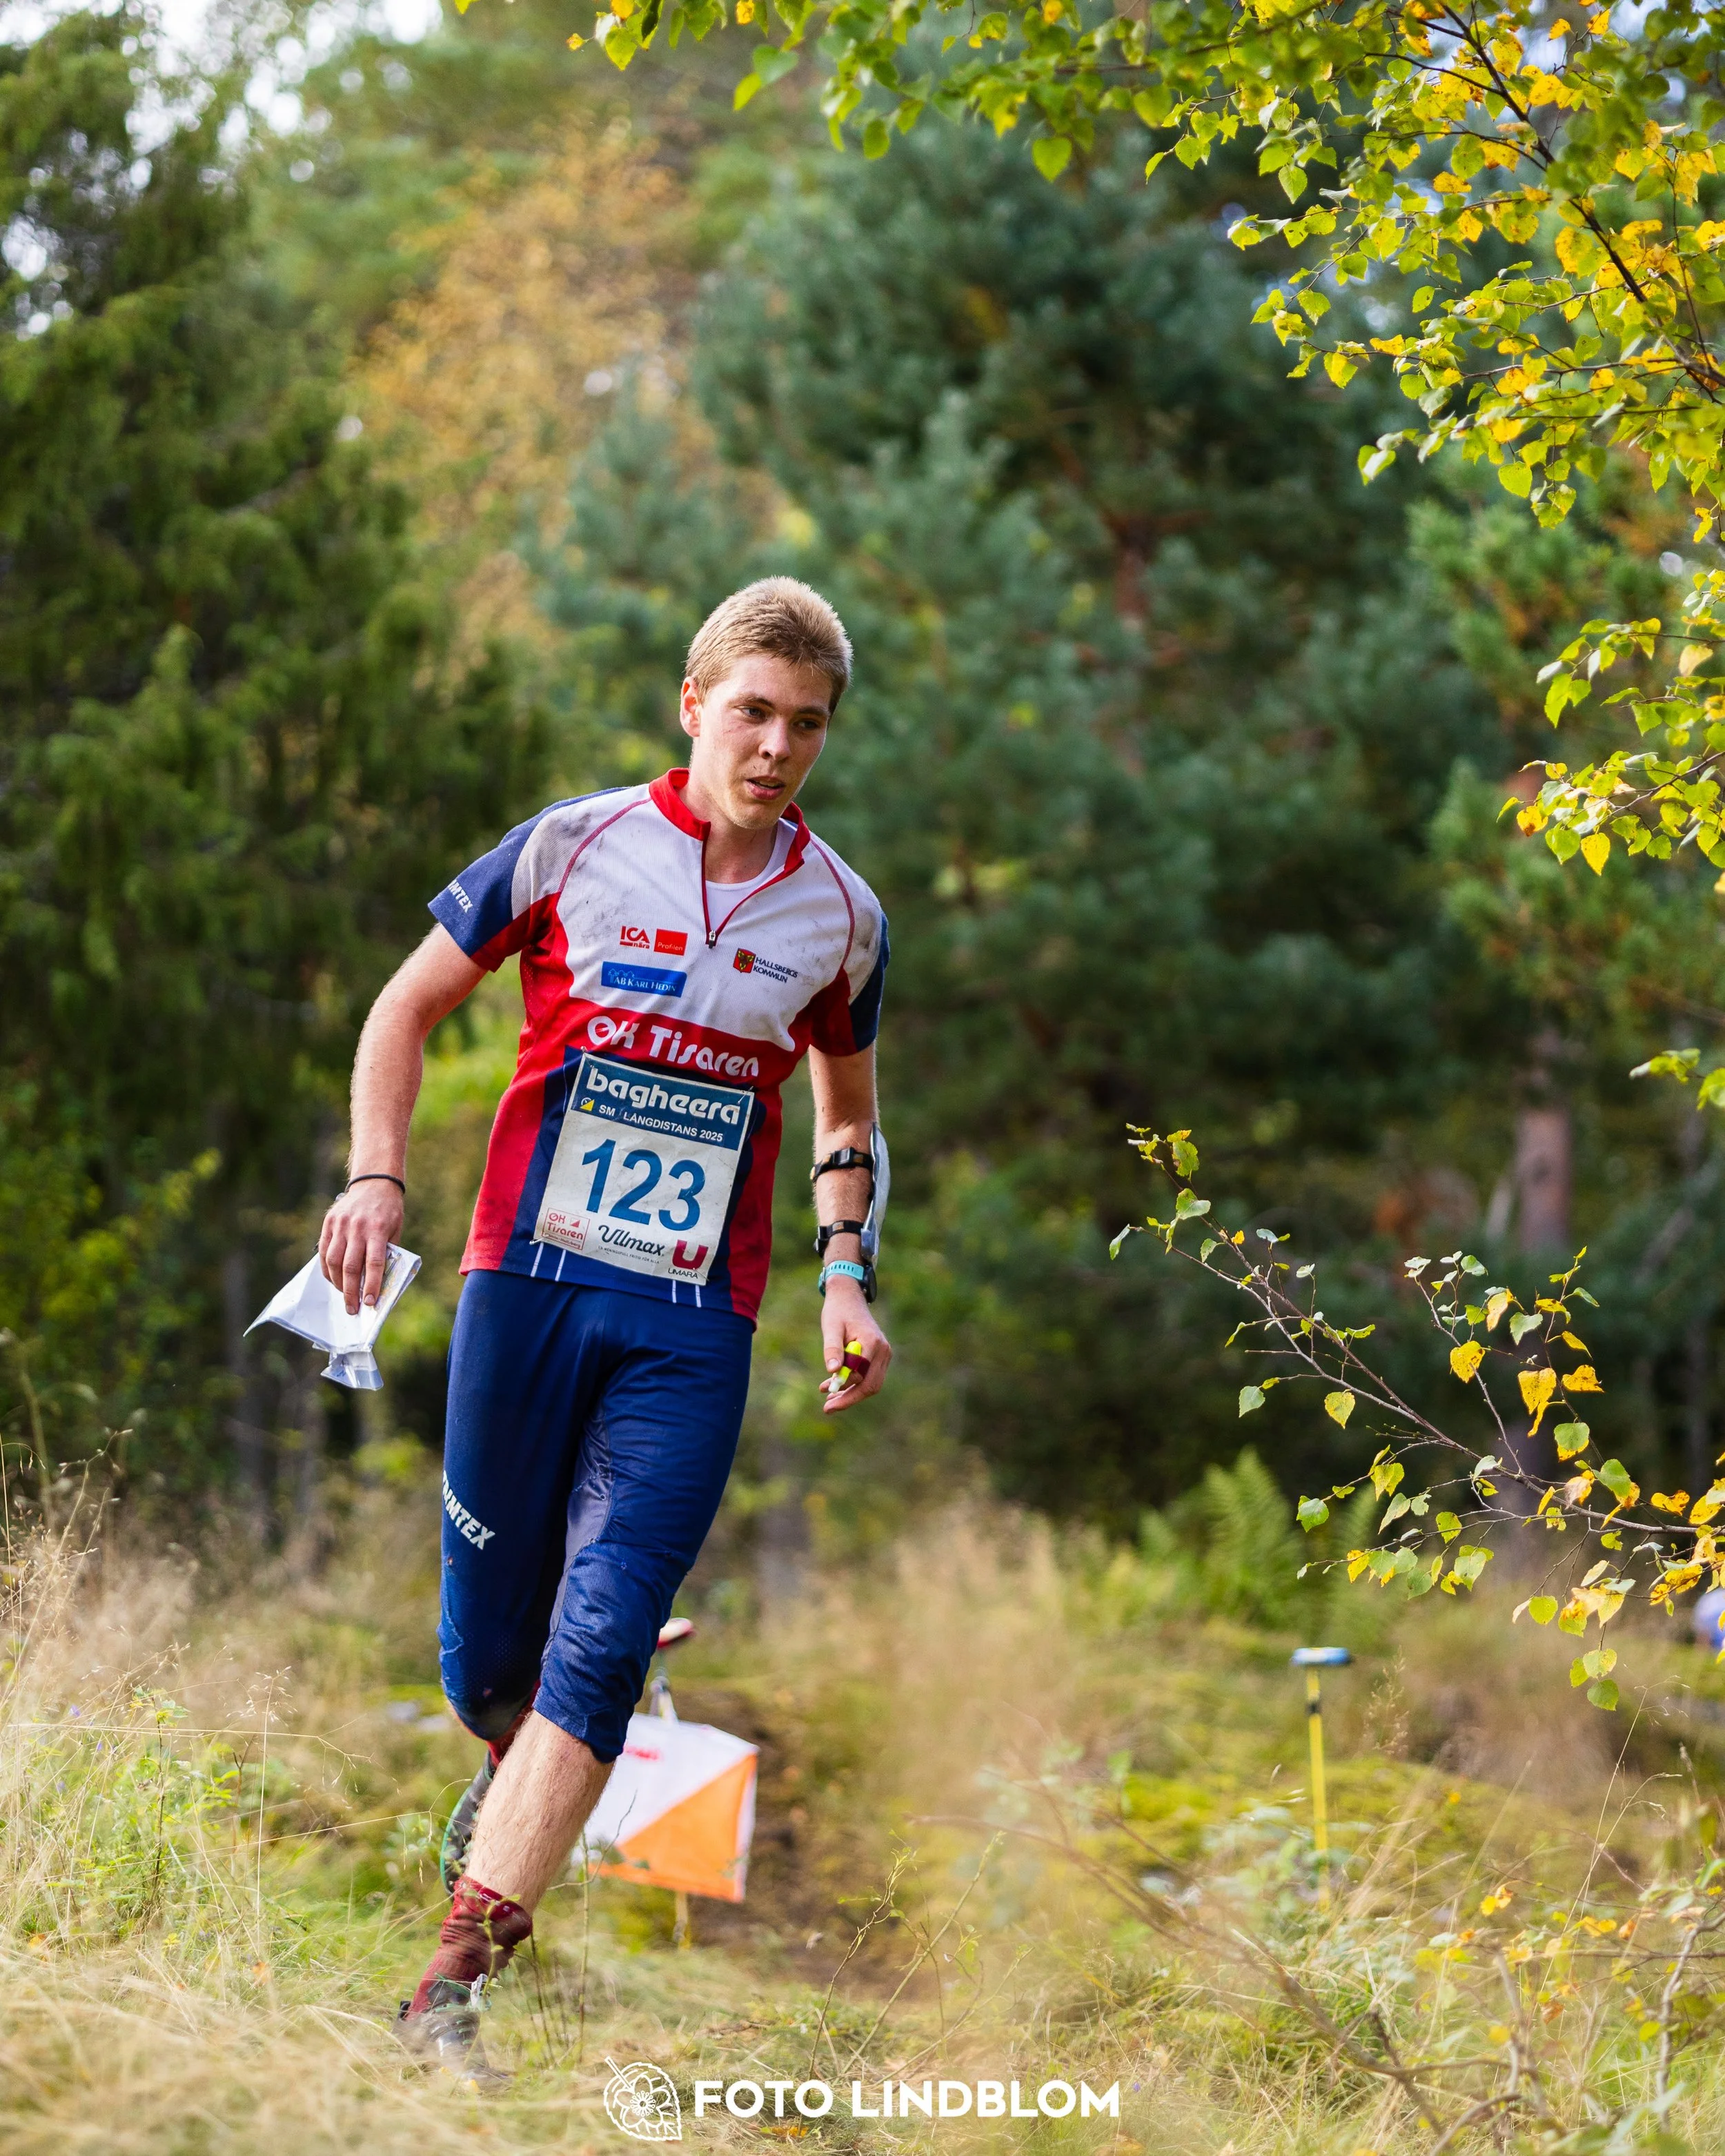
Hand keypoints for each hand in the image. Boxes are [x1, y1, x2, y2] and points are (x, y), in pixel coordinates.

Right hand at [319, 1180, 403, 1315]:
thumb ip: (386, 1253)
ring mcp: (340, 1224)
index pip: (374, 1263)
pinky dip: (327, 1269)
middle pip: (350, 1266)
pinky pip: (324, 1251)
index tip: (370, 1303)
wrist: (375, 1182)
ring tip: (344, 1296)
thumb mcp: (395, 1230)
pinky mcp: (329, 1222)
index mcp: (377, 1229)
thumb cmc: (389, 1211)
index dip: (372, 1285)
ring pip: (333, 1261)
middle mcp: (357, 1227)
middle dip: (351, 1291)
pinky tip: (333, 1279)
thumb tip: (377, 1283)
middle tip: (352, 1309)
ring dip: (337, 1283)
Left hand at [818, 1279, 890, 1414]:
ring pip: (871, 1383)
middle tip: (827, 1408)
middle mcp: (883, 1350)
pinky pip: (868, 1376)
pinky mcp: (879, 1356)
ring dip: (850, 1393)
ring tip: (828, 1399)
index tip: (826, 1398)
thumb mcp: (831, 1328)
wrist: (849, 1297)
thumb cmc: (838, 1311)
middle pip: (870, 1385)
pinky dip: (853, 1384)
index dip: (845, 1390)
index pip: (861, 1376)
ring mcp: (884, 1354)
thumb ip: (832, 1348)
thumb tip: (832, 1372)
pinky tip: (834, 1387)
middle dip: (849, 1398)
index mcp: (872, 1342)